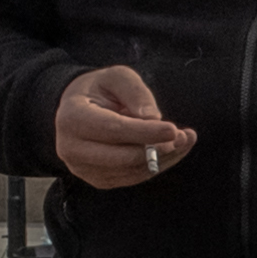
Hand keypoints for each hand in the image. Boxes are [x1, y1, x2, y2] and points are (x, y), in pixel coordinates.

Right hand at [50, 63, 194, 190]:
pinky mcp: (98, 180)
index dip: (145, 132)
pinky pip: (133, 177)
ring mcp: (83, 168)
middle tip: (184, 136)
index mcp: (72, 118)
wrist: (79, 110)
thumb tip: (153, 118)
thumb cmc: (101, 90)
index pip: (113, 130)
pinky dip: (157, 164)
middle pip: (122, 157)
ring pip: (131, 170)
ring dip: (163, 158)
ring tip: (184, 139)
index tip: (173, 129)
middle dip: (157, 148)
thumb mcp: (116, 77)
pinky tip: (172, 149)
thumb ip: (135, 91)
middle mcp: (72, 148)